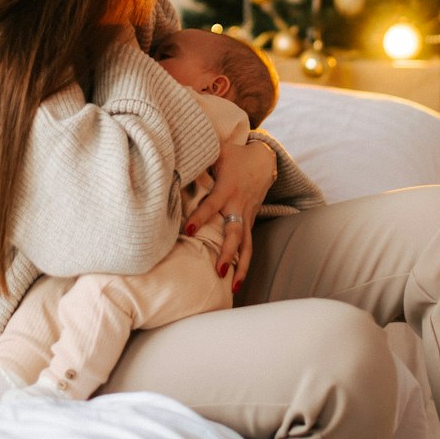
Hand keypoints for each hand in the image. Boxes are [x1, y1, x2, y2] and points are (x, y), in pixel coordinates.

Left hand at [186, 140, 275, 293]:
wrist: (265, 158)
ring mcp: (247, 215)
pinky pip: (248, 244)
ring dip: (241, 266)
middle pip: (234, 233)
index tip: (188, 230)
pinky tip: (237, 280)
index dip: (200, 217)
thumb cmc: (236, 155)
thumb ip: (199, 159)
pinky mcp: (250, 221)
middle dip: (227, 252)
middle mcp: (238, 206)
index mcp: (227, 189)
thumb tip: (173, 160)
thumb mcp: (218, 152)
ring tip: (233, 285)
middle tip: (219, 270)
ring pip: (246, 244)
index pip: (211, 205)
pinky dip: (245, 263)